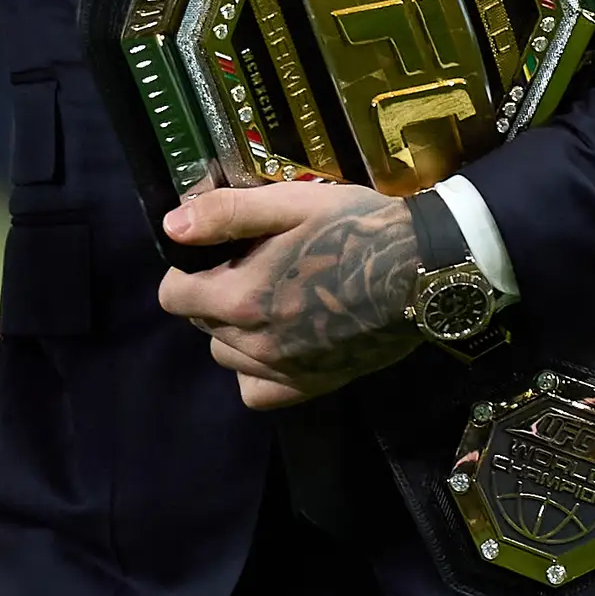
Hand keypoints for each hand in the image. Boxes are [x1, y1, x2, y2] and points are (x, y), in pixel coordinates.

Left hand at [155, 180, 423, 409]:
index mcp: (241, 295)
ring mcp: (283, 369)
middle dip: (214, 296)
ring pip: (226, 356)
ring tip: (270, 302)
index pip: (173, 296)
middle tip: (253, 268)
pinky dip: (257, 372)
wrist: (423, 270)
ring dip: (234, 332)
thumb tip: (171, 227)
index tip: (216, 255)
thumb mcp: (290, 203)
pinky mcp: (311, 386)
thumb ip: (225, 214)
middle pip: (200, 324)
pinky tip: (278, 343)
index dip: (188, 271)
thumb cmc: (356, 228)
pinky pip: (256, 392)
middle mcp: (255, 342)